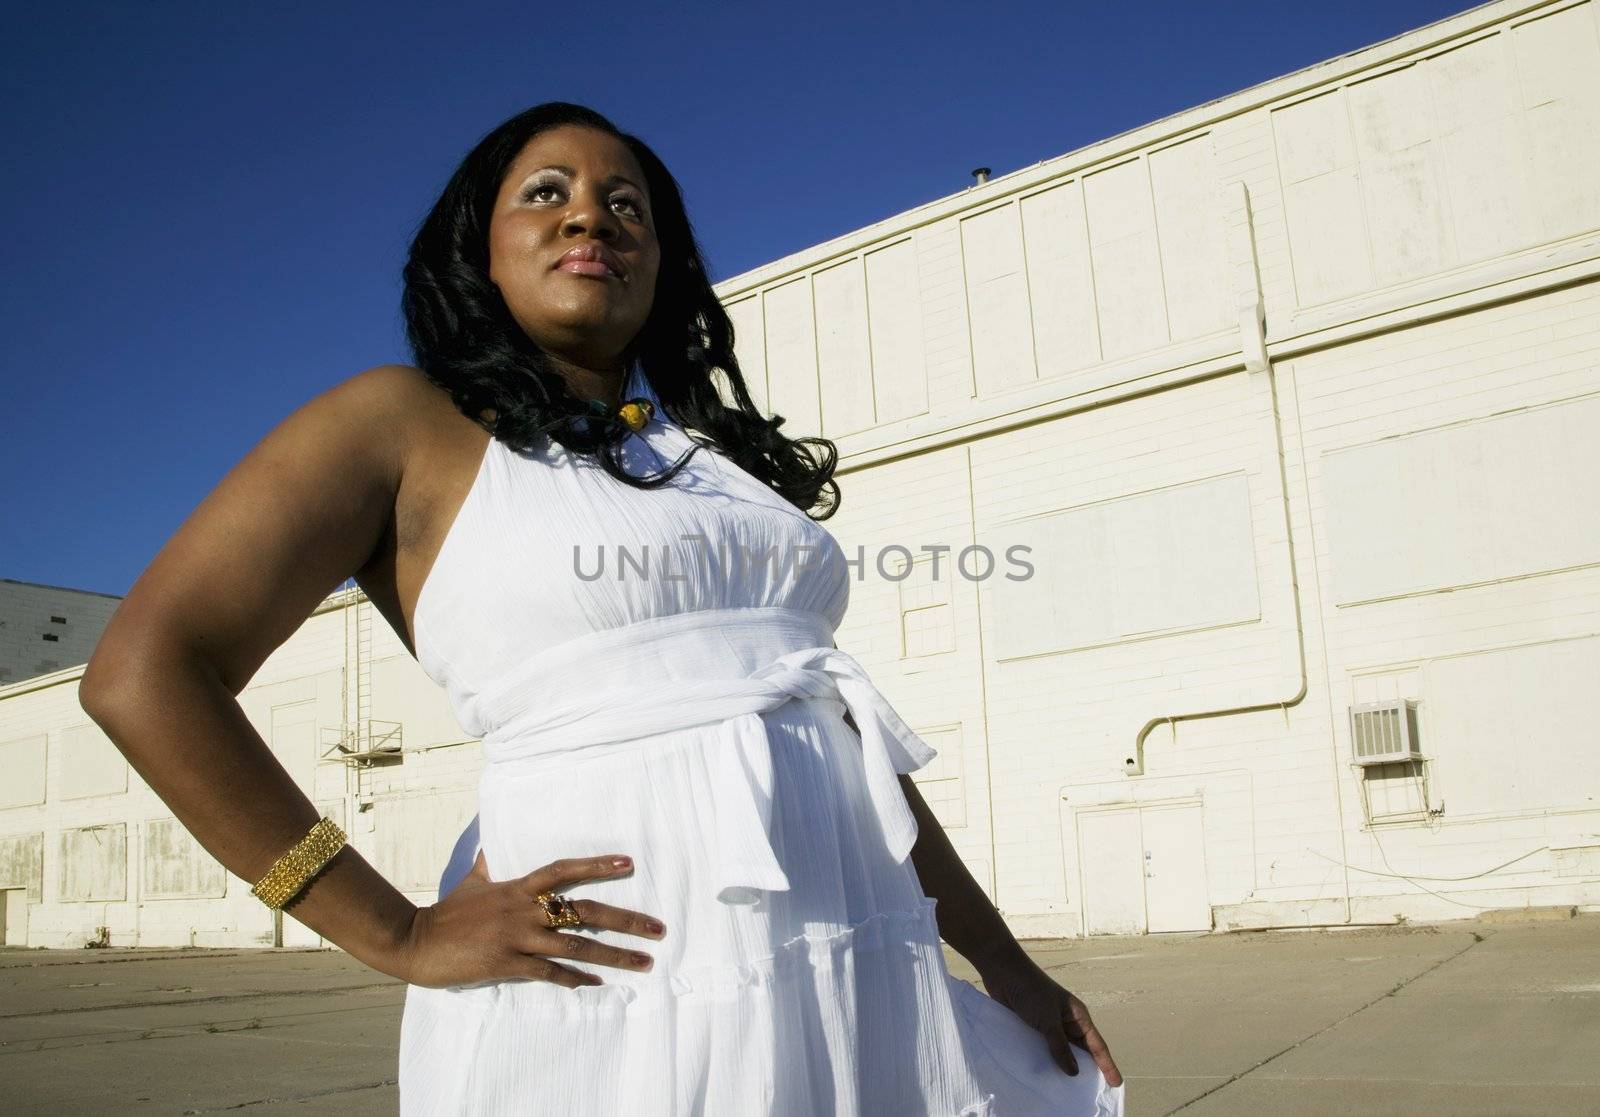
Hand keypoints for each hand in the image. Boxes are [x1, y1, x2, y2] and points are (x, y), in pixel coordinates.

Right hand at [399, 850, 666, 989]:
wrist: (416, 943)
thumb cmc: (448, 912)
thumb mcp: (474, 879)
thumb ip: (492, 860)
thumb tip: (497, 837)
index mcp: (517, 887)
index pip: (563, 869)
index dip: (596, 864)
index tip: (629, 862)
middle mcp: (523, 909)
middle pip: (583, 910)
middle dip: (625, 920)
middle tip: (658, 929)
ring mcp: (516, 937)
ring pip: (575, 945)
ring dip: (613, 955)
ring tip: (644, 963)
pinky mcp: (507, 964)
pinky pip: (549, 972)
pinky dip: (575, 978)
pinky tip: (597, 983)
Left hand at [976, 951, 1122, 1087]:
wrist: (1003, 972)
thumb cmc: (1031, 990)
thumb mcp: (1048, 1020)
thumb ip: (1060, 1046)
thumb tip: (1074, 1072)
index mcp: (1078, 1016)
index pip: (1097, 1045)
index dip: (1107, 1065)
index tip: (1116, 1083)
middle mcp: (1066, 1022)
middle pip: (1081, 1051)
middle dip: (1087, 1070)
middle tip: (1092, 1093)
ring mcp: (1049, 1025)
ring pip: (1061, 1051)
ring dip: (1063, 1067)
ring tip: (1068, 1090)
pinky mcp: (1033, 1027)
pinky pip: (1044, 1049)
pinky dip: (1045, 1061)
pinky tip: (1043, 1076)